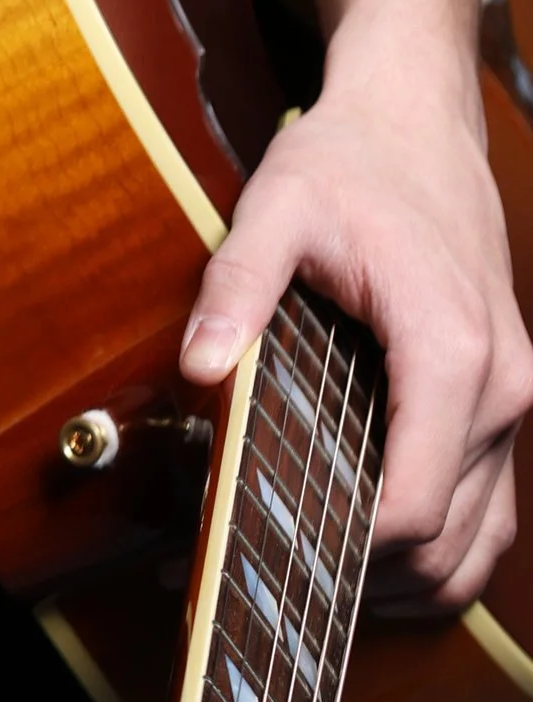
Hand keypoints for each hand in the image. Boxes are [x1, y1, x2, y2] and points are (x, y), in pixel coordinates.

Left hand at [178, 50, 532, 612]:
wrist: (417, 118)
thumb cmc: (350, 161)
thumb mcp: (276, 208)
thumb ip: (236, 287)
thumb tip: (199, 368)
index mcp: (450, 352)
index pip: (411, 508)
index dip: (340, 552)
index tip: (261, 551)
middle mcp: (501, 390)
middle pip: (444, 546)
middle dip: (359, 580)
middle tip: (265, 577)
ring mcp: (512, 402)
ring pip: (478, 548)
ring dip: (405, 584)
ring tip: (309, 579)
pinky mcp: (502, 403)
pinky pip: (485, 512)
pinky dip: (437, 550)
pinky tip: (364, 549)